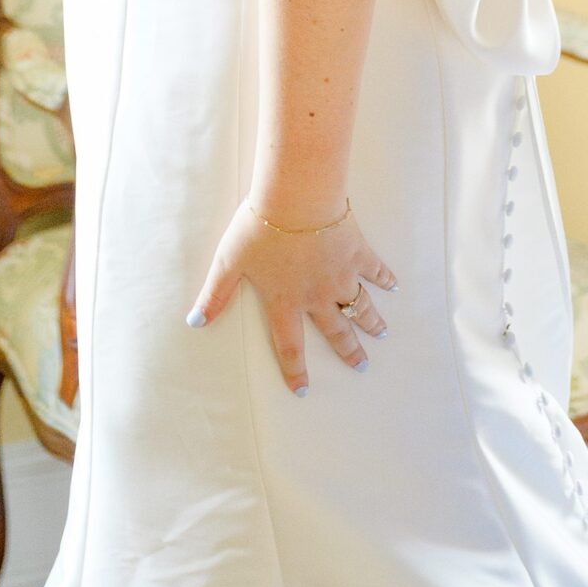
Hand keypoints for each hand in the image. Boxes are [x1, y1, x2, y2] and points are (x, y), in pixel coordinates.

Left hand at [187, 199, 395, 396]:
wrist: (298, 196)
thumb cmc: (261, 228)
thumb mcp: (229, 262)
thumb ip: (215, 295)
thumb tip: (194, 323)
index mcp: (286, 302)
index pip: (290, 345)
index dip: (295, 370)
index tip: (303, 390)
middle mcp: (317, 295)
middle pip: (336, 330)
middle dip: (349, 350)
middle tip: (361, 366)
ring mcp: (341, 274)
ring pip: (360, 305)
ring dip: (371, 321)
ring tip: (381, 334)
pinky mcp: (357, 251)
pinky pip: (375, 269)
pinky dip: (385, 278)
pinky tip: (393, 286)